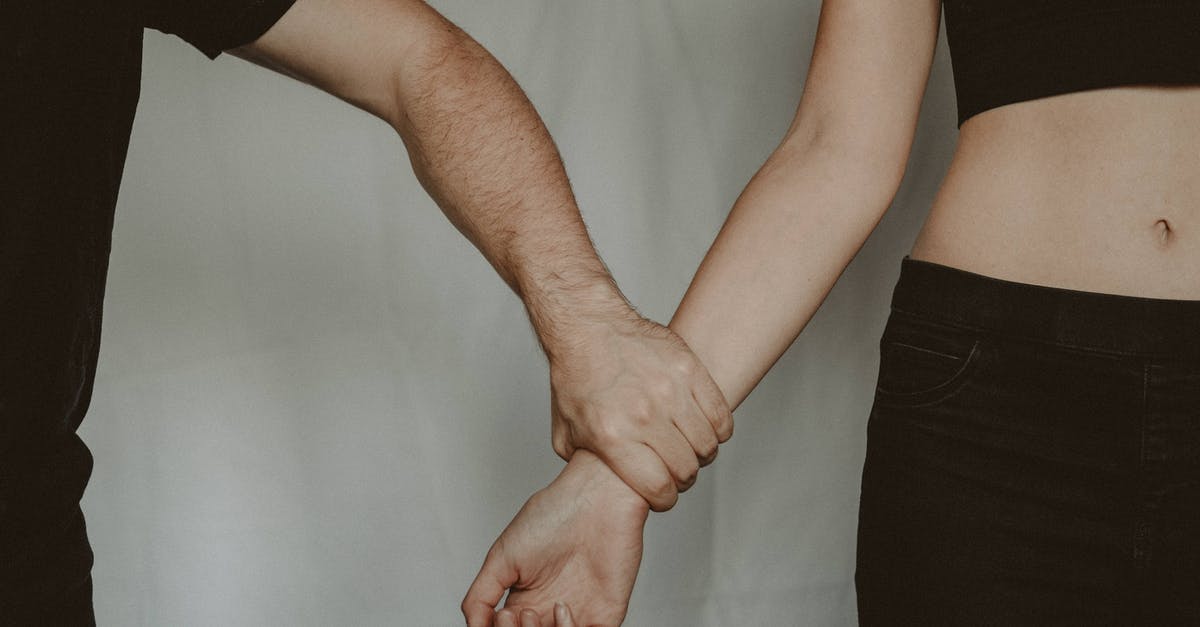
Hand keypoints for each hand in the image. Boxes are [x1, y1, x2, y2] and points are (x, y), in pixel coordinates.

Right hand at [462, 450, 649, 626]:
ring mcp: (579, 615)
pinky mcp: (606, 616)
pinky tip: (562, 609)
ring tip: (532, 613)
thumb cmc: (552, 516)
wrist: (595, 497)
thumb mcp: (502, 557)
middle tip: (514, 613)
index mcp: (526, 600)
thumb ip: (480, 597)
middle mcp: (551, 611)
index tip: (499, 613)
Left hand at [549, 311, 732, 510]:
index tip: (663, 493)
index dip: (664, 498)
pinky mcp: (689, 370)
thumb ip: (586, 465)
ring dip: (701, 453)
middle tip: (676, 470)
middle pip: (686, 469)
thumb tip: (603, 487)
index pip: (659, 488)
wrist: (588, 327)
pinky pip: (720, 415)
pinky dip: (718, 429)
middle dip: (683, 478)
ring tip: (689, 447)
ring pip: (707, 444)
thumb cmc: (576, 377)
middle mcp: (643, 416)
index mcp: (613, 437)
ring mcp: (670, 391)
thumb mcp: (566, 431)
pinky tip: (703, 426)